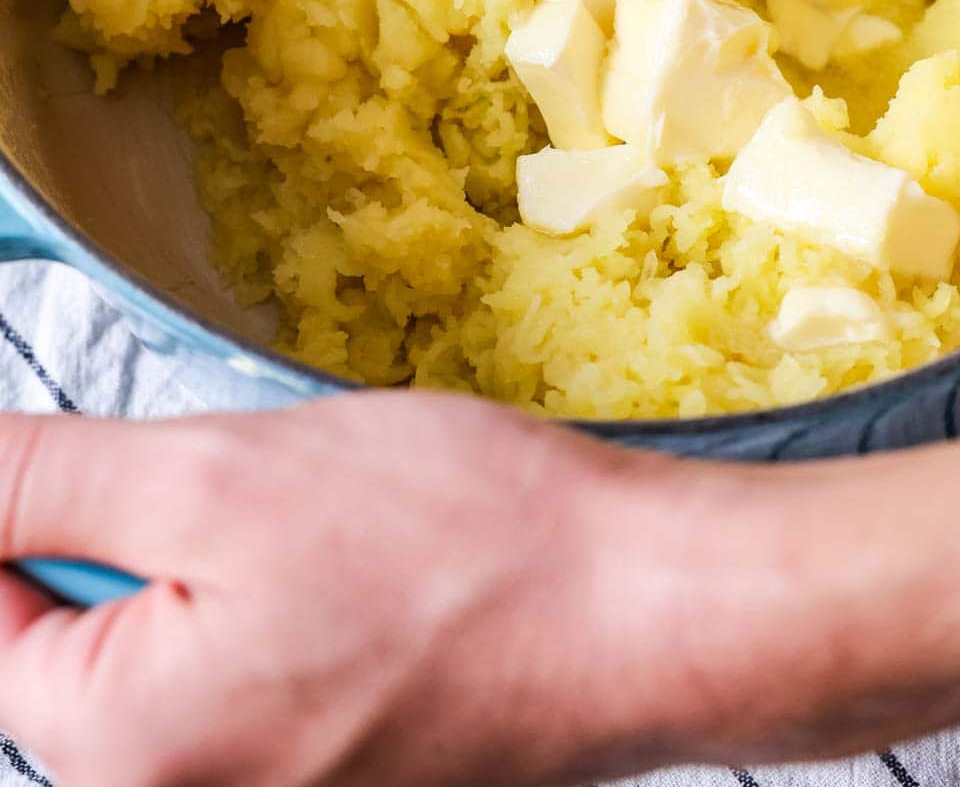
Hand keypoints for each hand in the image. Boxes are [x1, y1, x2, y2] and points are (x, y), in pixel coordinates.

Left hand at [5, 371, 959, 785]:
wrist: (649, 612)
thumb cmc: (456, 545)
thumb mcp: (219, 476)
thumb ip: (44, 480)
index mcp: (117, 754)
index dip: (41, 498)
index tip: (145, 453)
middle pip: (84, 633)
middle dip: (153, 527)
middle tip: (273, 481)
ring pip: (181, 642)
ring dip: (231, 556)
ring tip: (343, 518)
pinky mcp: (333, 776)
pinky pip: (256, 677)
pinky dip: (291, 600)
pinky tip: (377, 562)